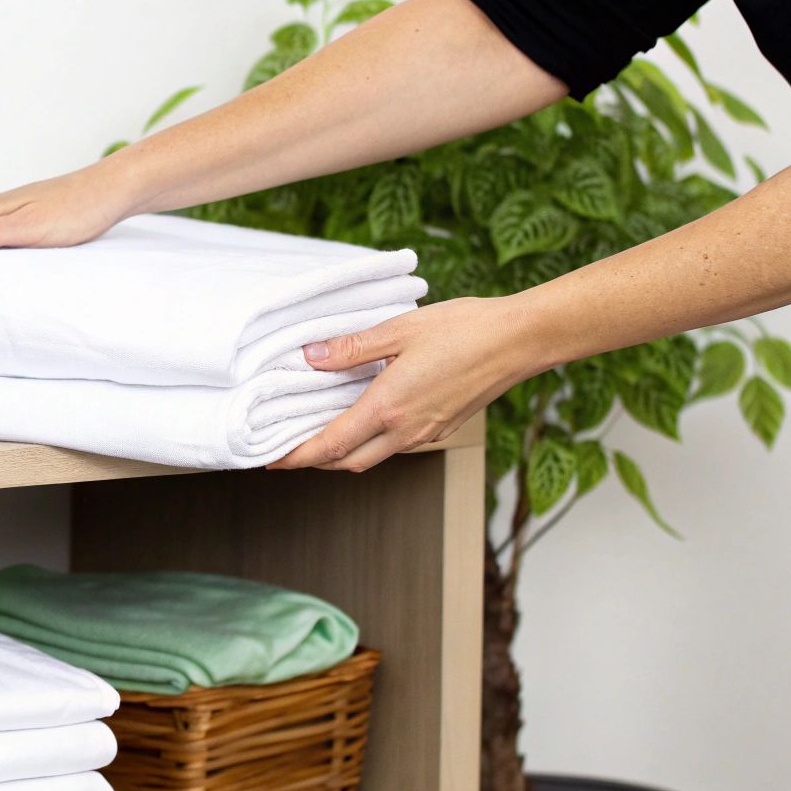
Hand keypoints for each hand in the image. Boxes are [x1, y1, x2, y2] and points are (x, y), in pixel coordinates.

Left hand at [269, 296, 542, 471]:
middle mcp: (407, 430)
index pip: (331, 446)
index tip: (271, 459)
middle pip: (348, 462)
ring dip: (343, 454)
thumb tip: (312, 357)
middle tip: (286, 449)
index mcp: (389, 407)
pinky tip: (363, 419)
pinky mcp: (442, 427)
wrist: (519, 340)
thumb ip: (352, 348)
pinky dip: (370, 442)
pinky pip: (396, 446)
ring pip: (373, 457)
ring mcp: (427, 433)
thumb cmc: (465, 329)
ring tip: (318, 435)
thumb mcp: (400, 329)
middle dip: (314, 461)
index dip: (297, 456)